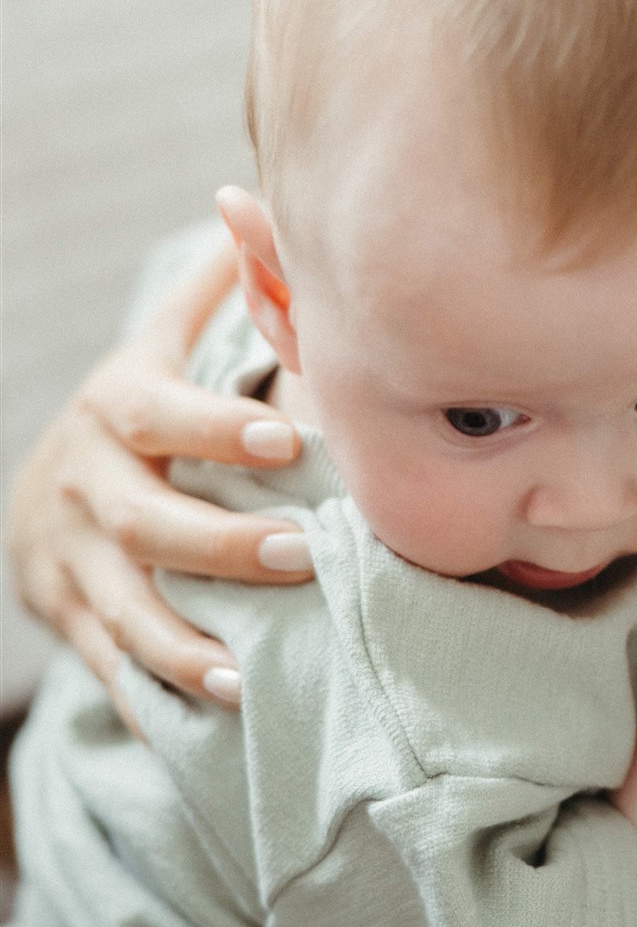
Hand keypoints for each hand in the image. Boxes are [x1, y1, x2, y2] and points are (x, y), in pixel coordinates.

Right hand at [5, 239, 312, 714]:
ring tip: (248, 671)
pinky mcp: (72, 621)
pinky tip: (213, 717)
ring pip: (124, 608)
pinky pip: (111, 666)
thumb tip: (252, 208)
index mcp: (117, 410)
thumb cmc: (137, 413)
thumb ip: (214, 296)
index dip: (217, 427)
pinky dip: (156, 696)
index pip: (163, 416)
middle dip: (223, 543)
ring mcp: (71, 562)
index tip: (287, 437)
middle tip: (303, 556)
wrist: (42, 494)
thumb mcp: (157, 348)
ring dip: (183, 643)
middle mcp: (85, 486)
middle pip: (147, 521)